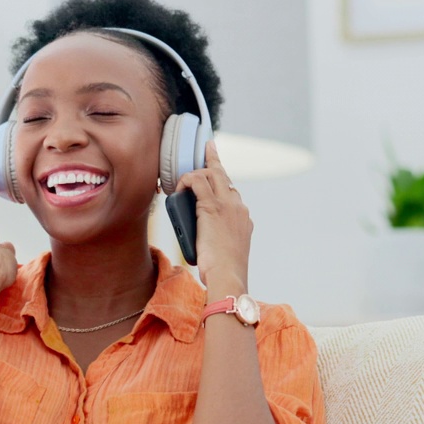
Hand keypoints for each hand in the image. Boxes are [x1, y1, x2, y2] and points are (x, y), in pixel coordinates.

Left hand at [174, 141, 251, 292]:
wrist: (228, 275)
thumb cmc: (225, 272)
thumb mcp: (227, 253)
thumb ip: (220, 243)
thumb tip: (206, 245)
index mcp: (244, 217)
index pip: (233, 191)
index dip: (223, 179)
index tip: (218, 169)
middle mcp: (238, 207)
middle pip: (224, 175)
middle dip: (214, 160)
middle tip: (208, 147)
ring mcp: (227, 205)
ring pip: (213, 173)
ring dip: (196, 173)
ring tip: (182, 182)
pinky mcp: (212, 207)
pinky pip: (198, 181)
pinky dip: (187, 179)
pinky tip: (179, 186)